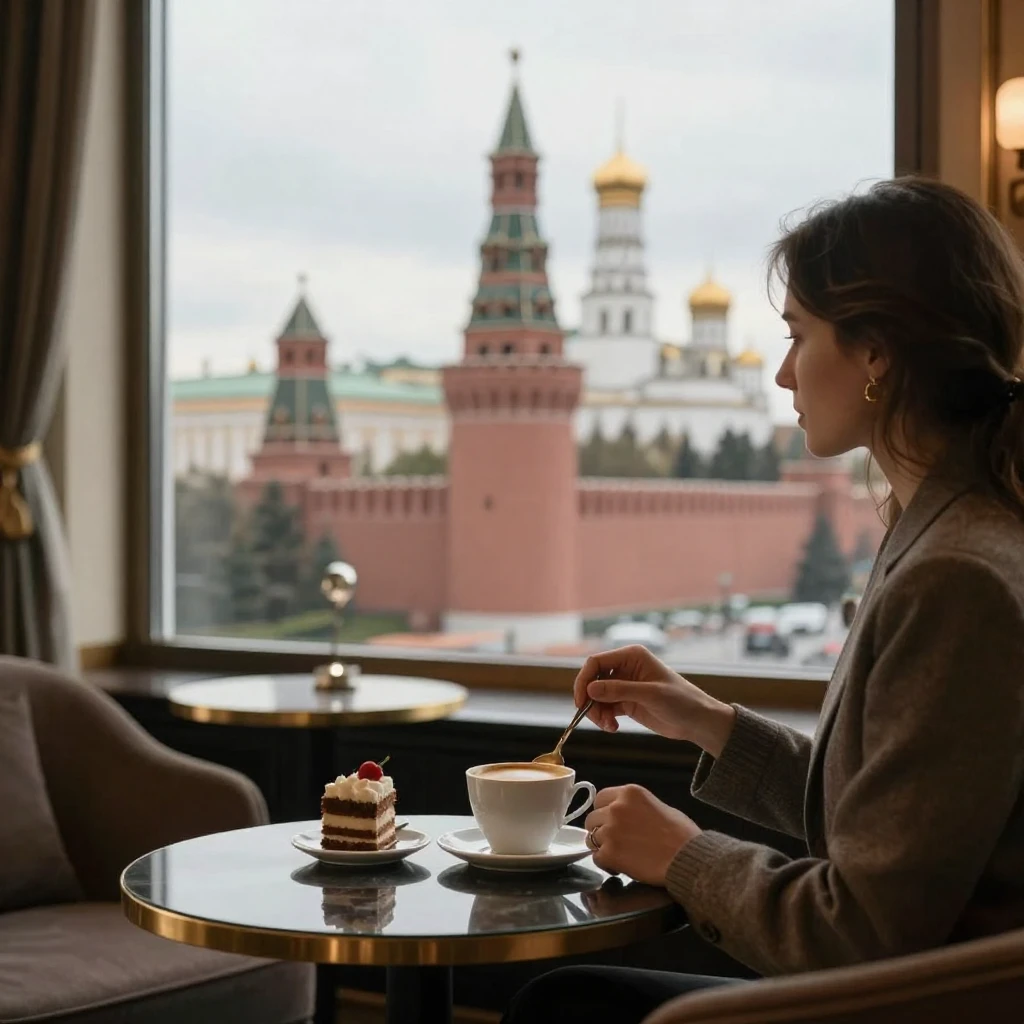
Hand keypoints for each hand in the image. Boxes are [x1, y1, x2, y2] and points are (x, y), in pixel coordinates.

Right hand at [574, 645, 735, 755]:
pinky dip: (604, 718)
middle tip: (593, 718)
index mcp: (631, 656)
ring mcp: (625, 686)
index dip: (584, 680)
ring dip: (596, 712)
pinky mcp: (626, 702)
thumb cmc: (681, 701)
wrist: (697, 721)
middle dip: (590, 700)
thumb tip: (590, 690)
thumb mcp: (650, 694)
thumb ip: (619, 690)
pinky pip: (605, 708)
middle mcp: (625, 668)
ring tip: (608, 726)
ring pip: (596, 696)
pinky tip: (613, 727)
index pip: (596, 662)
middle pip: (593, 680)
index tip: (581, 701)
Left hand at [584, 784, 699, 885]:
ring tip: (618, 855)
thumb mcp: (659, 806)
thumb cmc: (682, 834)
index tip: (609, 822)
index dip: (603, 812)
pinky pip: (596, 858)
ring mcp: (611, 830)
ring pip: (591, 838)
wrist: (687, 857)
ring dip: (602, 847)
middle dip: (601, 830)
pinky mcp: (610, 852)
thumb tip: (629, 816)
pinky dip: (606, 864)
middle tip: (614, 841)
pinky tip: (619, 867)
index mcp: (629, 793)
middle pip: (592, 819)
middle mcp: (616, 808)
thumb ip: (637, 808)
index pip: (601, 798)